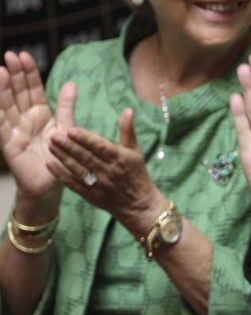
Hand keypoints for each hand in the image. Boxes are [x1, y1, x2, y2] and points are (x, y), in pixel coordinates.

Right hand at [0, 51, 73, 203]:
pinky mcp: (10, 145)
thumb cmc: (60, 156)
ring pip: (8, 106)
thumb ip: (67, 106)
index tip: (24, 55)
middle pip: (18, 93)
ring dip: (3, 89)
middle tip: (11, 55)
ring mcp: (16, 131)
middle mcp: (26, 119)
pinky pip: (2, 126)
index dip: (28, 73)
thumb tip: (71, 82)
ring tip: (1, 71)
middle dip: (15, 74)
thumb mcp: (67, 128)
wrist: (52, 184)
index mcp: (41, 114)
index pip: (33, 89)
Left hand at [46, 107, 164, 231]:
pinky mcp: (89, 194)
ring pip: (77, 169)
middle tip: (54, 134)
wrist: (138, 205)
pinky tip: (49, 164)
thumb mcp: (135, 151)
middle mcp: (108, 171)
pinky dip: (60, 174)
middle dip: (69, 146)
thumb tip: (128, 109)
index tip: (72, 130)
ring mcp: (97, 184)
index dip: (86, 139)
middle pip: (86, 157)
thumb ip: (127, 130)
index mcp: (120, 158)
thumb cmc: (136, 174)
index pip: (100, 147)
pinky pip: (72, 183)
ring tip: (50, 145)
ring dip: (63, 157)